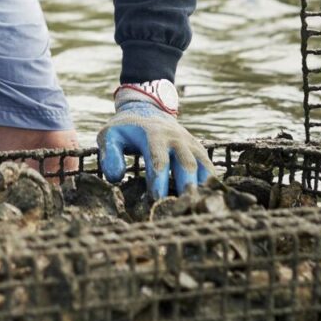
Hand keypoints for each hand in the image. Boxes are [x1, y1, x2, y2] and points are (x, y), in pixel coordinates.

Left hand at [97, 83, 211, 199]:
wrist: (147, 109)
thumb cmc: (125, 129)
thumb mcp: (110, 135)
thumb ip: (109, 154)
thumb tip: (115, 177)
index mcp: (154, 135)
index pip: (158, 160)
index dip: (158, 182)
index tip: (155, 202)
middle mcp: (176, 138)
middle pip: (186, 165)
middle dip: (185, 188)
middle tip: (181, 210)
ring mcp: (190, 144)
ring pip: (203, 166)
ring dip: (202, 188)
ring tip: (198, 209)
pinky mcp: (198, 150)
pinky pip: (209, 167)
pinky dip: (210, 185)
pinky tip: (206, 202)